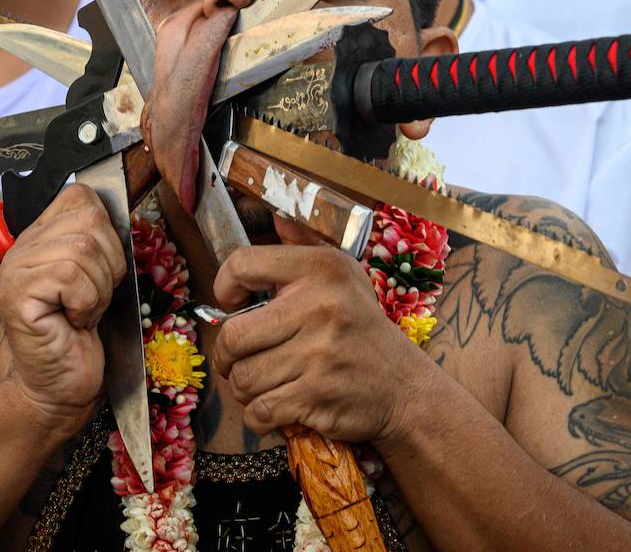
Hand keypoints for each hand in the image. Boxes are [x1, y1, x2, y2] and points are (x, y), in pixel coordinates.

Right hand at [0, 184, 126, 435]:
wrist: (63, 387)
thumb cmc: (83, 334)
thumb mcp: (98, 276)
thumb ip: (100, 241)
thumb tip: (122, 213)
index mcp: (42, 235)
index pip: (82, 196)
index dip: (108, 232)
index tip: (102, 270)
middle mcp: (23, 246)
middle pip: (90, 219)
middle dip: (109, 264)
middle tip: (92, 298)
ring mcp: (16, 269)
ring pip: (83, 249)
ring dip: (98, 289)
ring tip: (82, 311)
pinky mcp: (17, 295)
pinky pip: (70, 277)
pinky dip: (86, 303)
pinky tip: (73, 321)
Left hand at [212, 245, 431, 446]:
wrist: (405, 387)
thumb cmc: (362, 329)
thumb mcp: (344, 276)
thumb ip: (306, 246)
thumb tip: (277, 216)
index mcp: (320, 269)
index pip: (241, 265)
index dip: (225, 288)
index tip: (235, 305)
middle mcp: (319, 307)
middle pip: (233, 336)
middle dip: (227, 355)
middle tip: (239, 358)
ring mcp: (319, 355)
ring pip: (243, 378)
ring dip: (245, 387)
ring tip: (265, 380)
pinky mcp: (318, 396)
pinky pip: (259, 411)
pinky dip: (259, 414)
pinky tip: (276, 405)